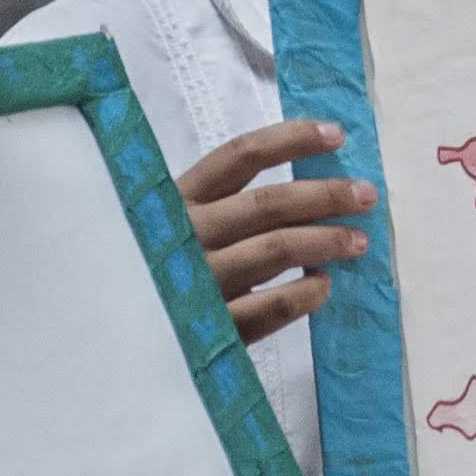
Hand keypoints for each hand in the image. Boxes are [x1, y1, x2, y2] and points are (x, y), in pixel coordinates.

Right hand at [179, 118, 373, 344]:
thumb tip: (311, 187)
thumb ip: (225, 205)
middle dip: (325, 194)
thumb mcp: (174, 225)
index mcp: (175, 200)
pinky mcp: (213, 329)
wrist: (110, 340)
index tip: (336, 135)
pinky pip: (275, 306)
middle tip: (365, 194)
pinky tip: (323, 285)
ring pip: (278, 248)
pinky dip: (307, 293)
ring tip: (358, 241)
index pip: (240, 156)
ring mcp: (199, 282)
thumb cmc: (159, 269)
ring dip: (327, 240)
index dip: (292, 140)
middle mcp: (186, 235)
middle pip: (269, 203)